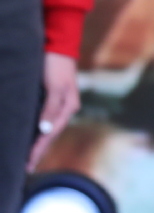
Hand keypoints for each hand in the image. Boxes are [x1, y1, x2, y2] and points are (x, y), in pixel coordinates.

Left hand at [27, 53, 77, 171]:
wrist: (58, 44)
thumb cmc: (56, 65)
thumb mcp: (55, 86)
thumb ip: (50, 108)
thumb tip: (44, 129)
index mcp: (68, 108)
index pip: (50, 135)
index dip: (38, 150)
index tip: (27, 165)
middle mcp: (64, 109)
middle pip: (50, 135)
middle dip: (38, 150)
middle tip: (25, 168)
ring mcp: (57, 104)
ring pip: (46, 128)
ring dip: (36, 142)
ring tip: (26, 157)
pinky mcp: (49, 99)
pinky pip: (42, 119)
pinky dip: (35, 130)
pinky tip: (29, 135)